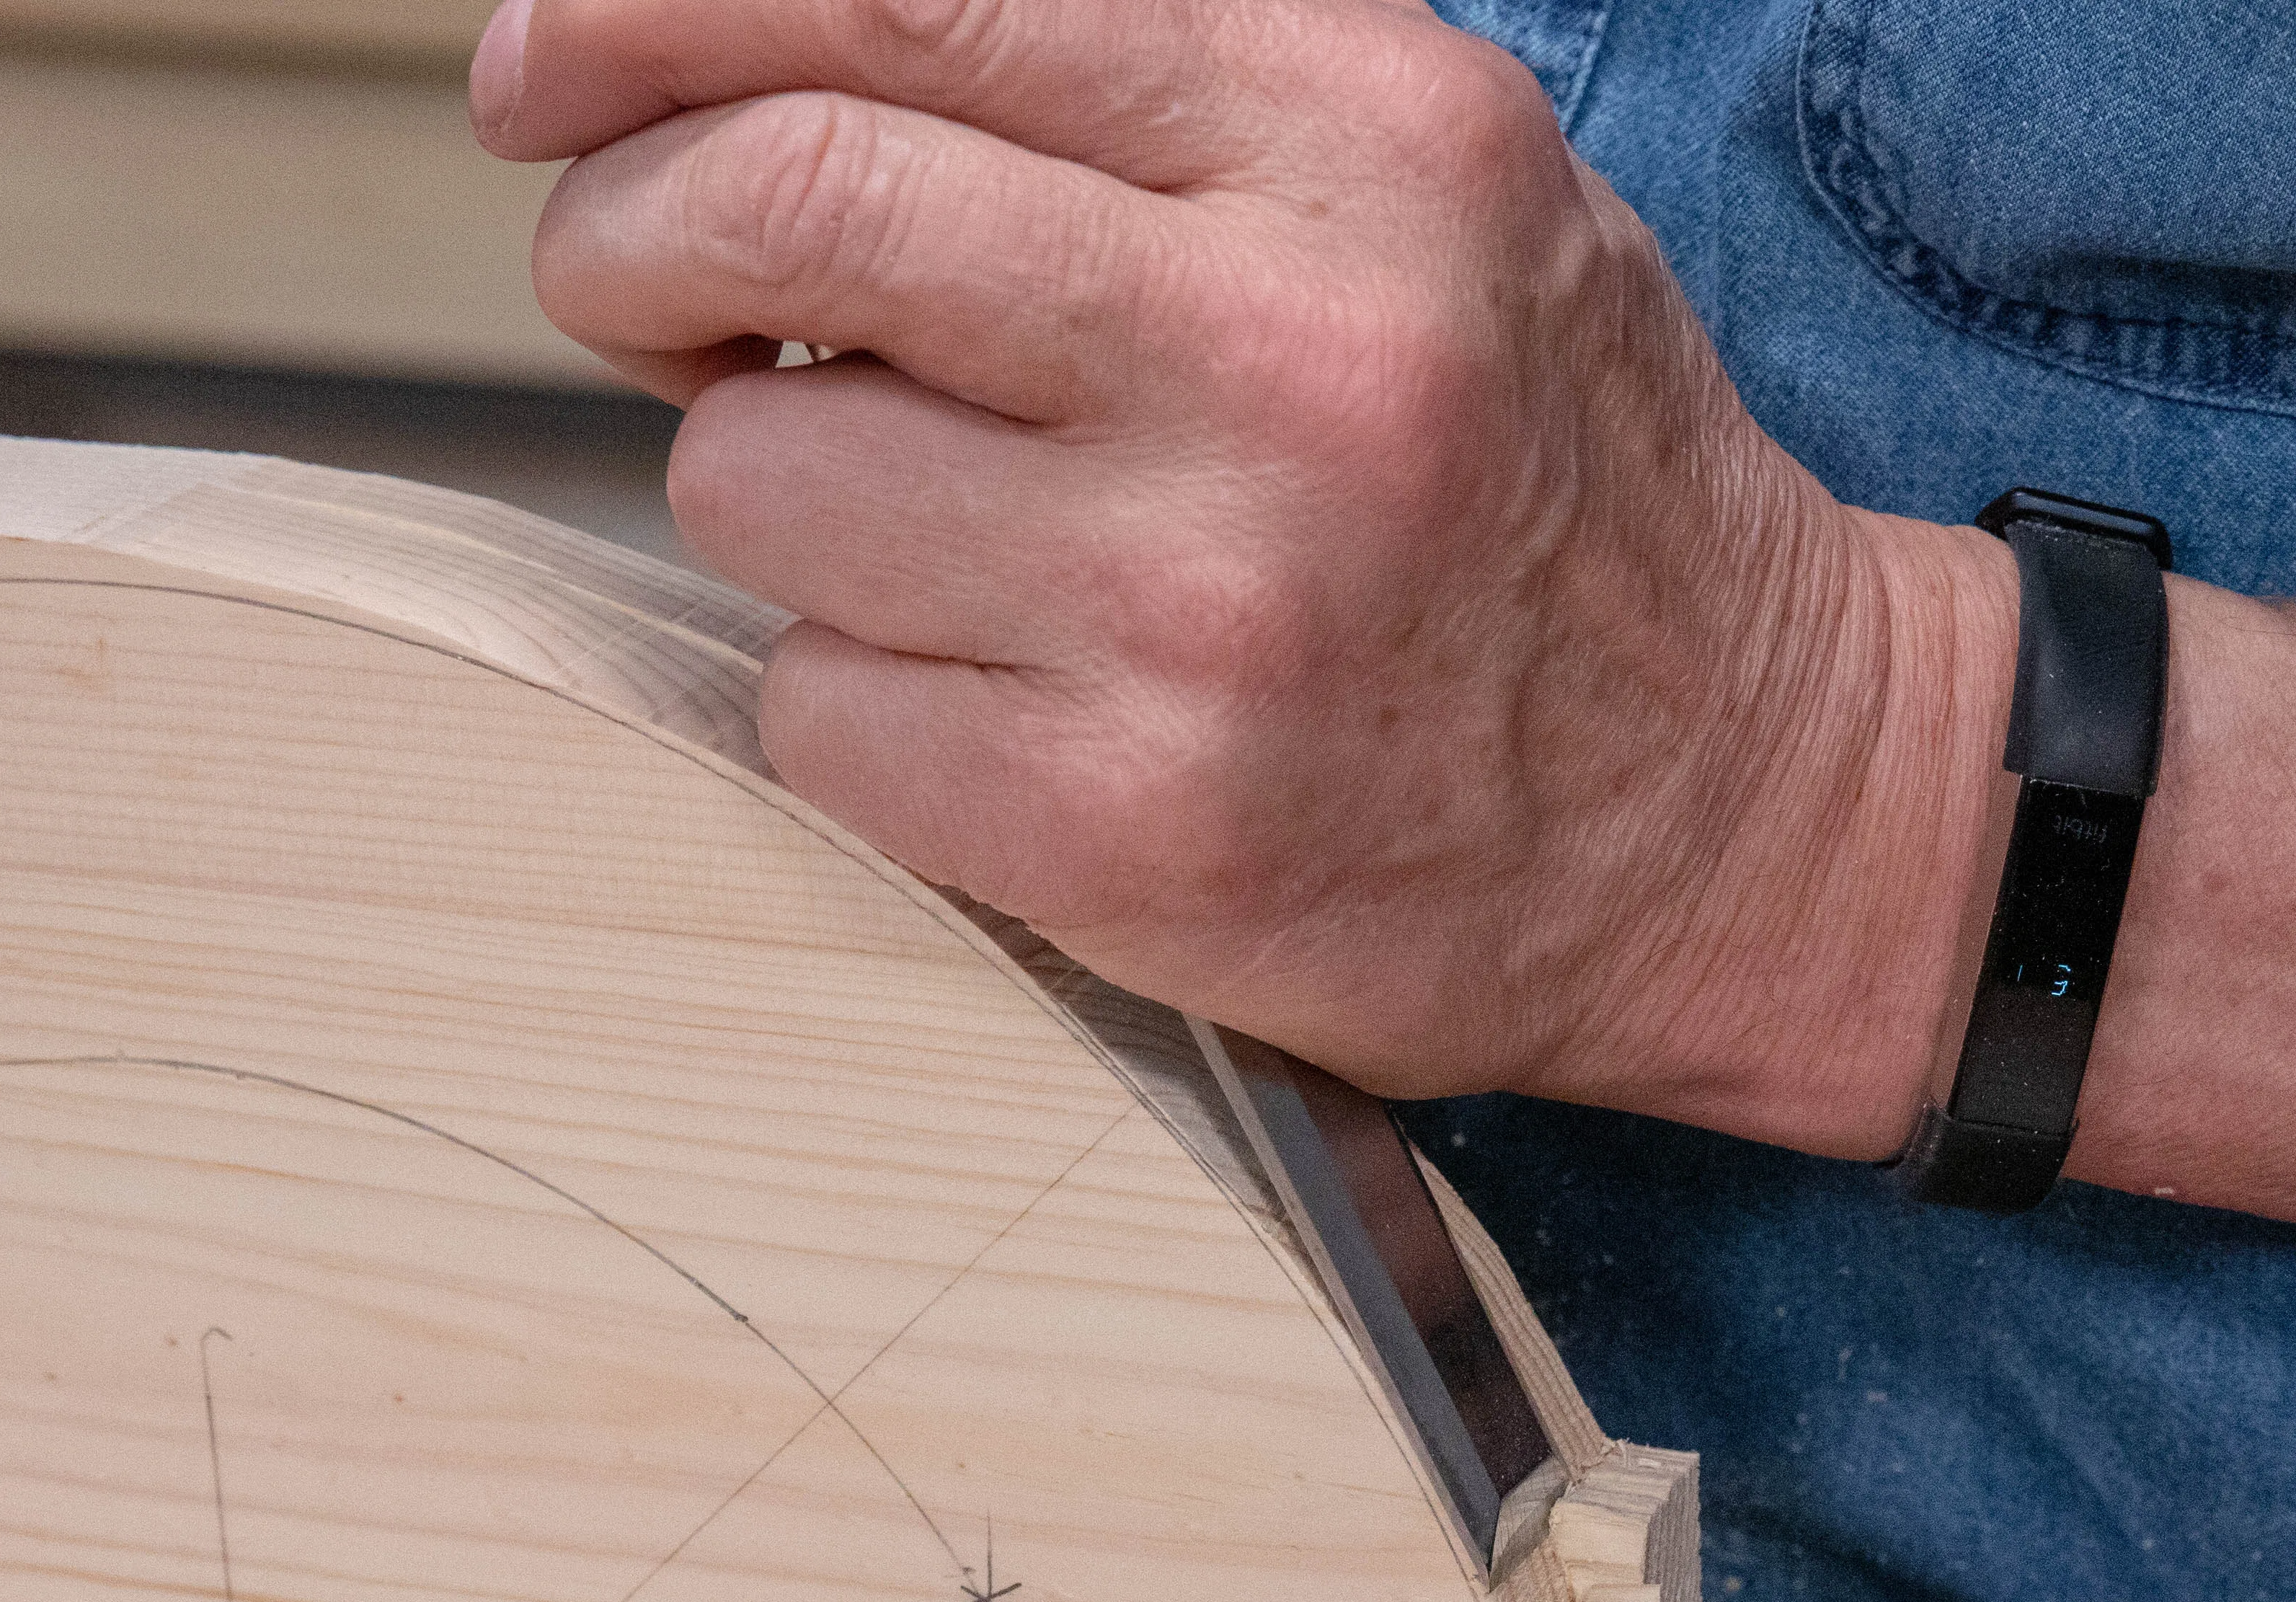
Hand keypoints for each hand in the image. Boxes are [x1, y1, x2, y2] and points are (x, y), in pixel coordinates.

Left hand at [467, 0, 2000, 1148]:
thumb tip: (739, 47)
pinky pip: (808, 705)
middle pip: (780, 199)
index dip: (652, 10)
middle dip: (631, 232)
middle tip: (648, 285)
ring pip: (755, 471)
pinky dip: (855, 696)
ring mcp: (1204, 603)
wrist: (1749, 809)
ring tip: (954, 531)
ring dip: (786, 492)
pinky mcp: (1128, 826)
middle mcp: (1289, 350)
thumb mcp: (1408, 171)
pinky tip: (1011, 698)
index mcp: (1357, 136)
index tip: (545, 63)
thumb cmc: (1531, 465)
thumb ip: (1127, 72)